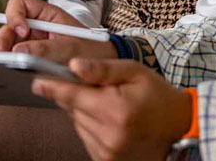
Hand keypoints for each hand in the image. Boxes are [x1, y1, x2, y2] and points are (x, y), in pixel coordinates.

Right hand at [0, 0, 116, 63]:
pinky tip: (12, 71)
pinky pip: (16, 58)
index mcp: (47, 15)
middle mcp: (37, 27)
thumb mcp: (71, 48)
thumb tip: (17, 51)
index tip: (21, 31)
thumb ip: (45, 49)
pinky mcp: (32, 59)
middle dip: (3, 38)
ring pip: (9, 43)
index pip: (20, 4)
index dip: (15, 15)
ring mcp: (33, 43)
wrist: (104, 70)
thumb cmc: (92, 51)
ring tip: (5, 64)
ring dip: (5, 52)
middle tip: (1, 54)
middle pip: (9, 25)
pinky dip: (11, 64)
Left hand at [33, 58, 191, 160]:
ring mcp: (107, 151)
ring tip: (106, 103)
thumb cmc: (157, 95)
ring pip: (77, 123)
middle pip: (73, 109)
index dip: (52, 86)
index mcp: (115, 110)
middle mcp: (108, 134)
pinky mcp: (106, 160)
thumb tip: (73, 65)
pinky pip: (85, 137)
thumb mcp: (133, 72)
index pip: (72, 95)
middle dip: (75, 95)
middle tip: (92, 86)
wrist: (179, 125)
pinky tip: (108, 118)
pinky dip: (90, 125)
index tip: (36, 81)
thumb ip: (102, 69)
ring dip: (83, 111)